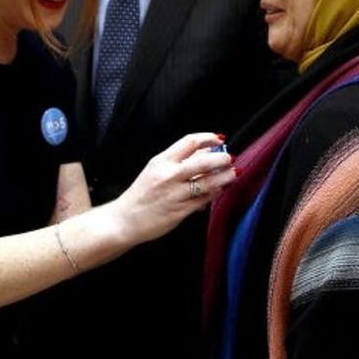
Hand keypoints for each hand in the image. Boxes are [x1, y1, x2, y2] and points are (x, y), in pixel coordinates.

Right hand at [111, 133, 235, 244]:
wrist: (125, 220)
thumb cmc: (141, 194)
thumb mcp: (155, 170)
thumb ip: (179, 161)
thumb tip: (206, 152)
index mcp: (161, 161)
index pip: (189, 142)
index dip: (208, 138)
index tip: (220, 140)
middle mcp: (168, 175)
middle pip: (203, 161)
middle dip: (222, 159)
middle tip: (231, 158)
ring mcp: (175, 194)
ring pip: (207, 182)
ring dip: (224, 177)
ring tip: (234, 174)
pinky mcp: (179, 211)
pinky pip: (203, 200)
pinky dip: (214, 194)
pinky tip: (220, 190)